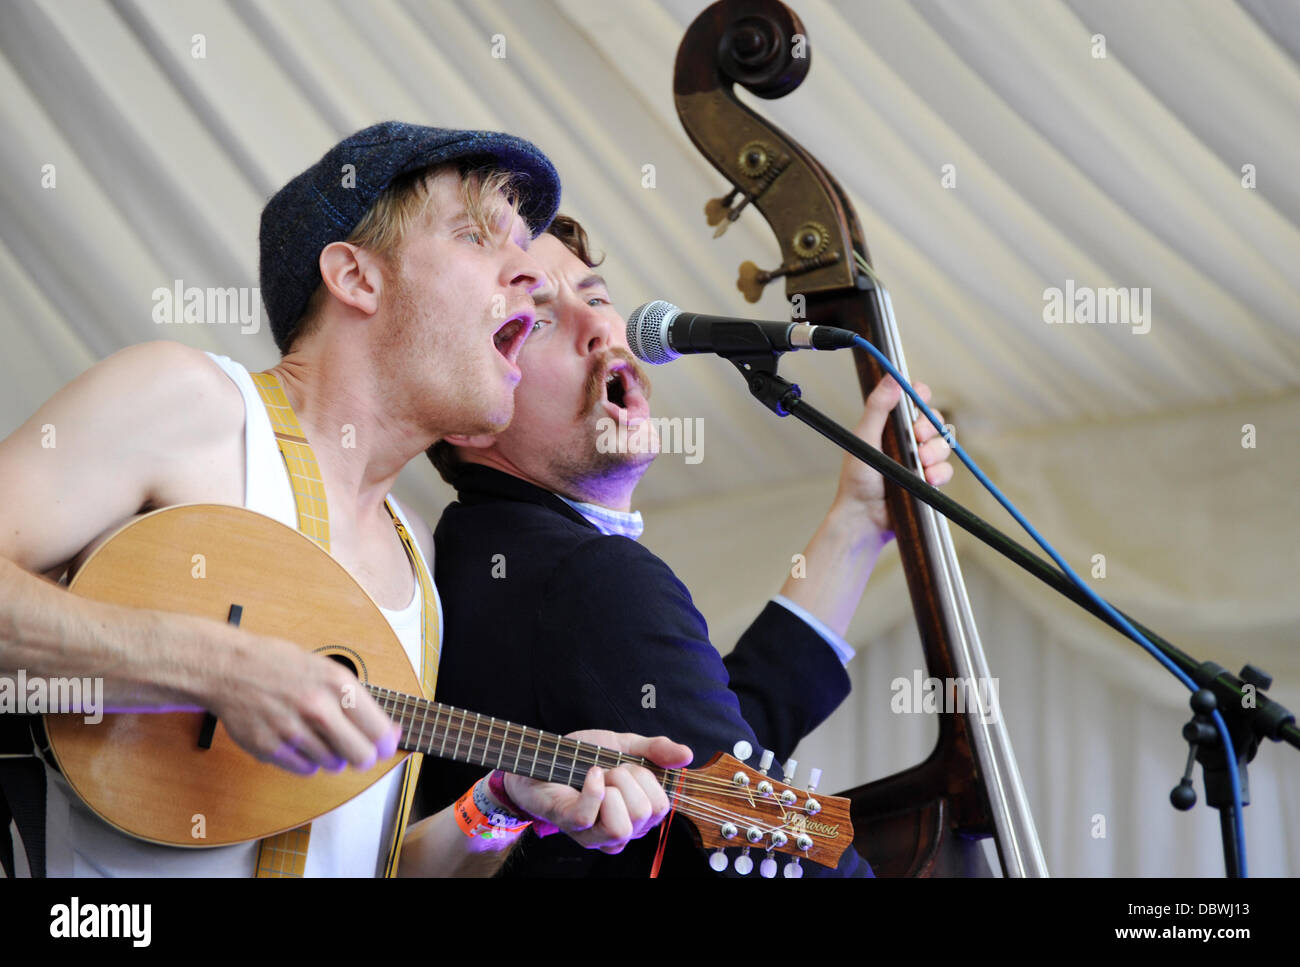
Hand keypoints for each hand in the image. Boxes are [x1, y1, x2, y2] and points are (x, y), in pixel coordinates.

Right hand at [206, 629, 399, 774]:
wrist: (230, 668)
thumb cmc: (283, 667)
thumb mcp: (328, 671)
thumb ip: (361, 703)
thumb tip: (394, 733)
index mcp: (337, 683)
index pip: (378, 731)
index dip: (385, 744)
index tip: (383, 746)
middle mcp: (317, 706)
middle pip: (361, 757)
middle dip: (363, 757)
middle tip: (357, 750)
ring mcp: (292, 729)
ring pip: (333, 764)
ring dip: (331, 755)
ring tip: (317, 734)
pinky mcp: (270, 747)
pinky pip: (305, 769)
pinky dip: (307, 760)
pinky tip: (298, 740)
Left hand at [503, 730, 691, 853]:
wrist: (542, 756)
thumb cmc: (582, 757)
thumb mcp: (625, 746)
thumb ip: (656, 751)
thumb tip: (687, 755)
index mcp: (637, 816)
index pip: (662, 807)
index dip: (647, 778)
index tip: (627, 766)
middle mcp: (620, 831)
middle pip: (645, 813)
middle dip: (628, 778)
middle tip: (609, 770)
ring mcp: (594, 834)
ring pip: (623, 824)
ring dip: (611, 788)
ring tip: (597, 777)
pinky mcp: (571, 825)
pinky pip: (590, 816)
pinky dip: (593, 787)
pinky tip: (590, 775)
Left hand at [834, 376, 953, 535]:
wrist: (864, 517)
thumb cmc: (857, 479)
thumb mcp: (864, 438)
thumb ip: (878, 408)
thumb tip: (892, 377)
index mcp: (890, 425)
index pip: (913, 400)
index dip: (920, 395)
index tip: (920, 398)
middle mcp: (906, 440)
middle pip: (934, 420)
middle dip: (929, 426)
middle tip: (917, 437)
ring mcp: (919, 460)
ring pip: (943, 444)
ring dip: (935, 451)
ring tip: (921, 463)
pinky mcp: (928, 480)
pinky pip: (946, 470)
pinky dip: (940, 473)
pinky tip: (927, 479)